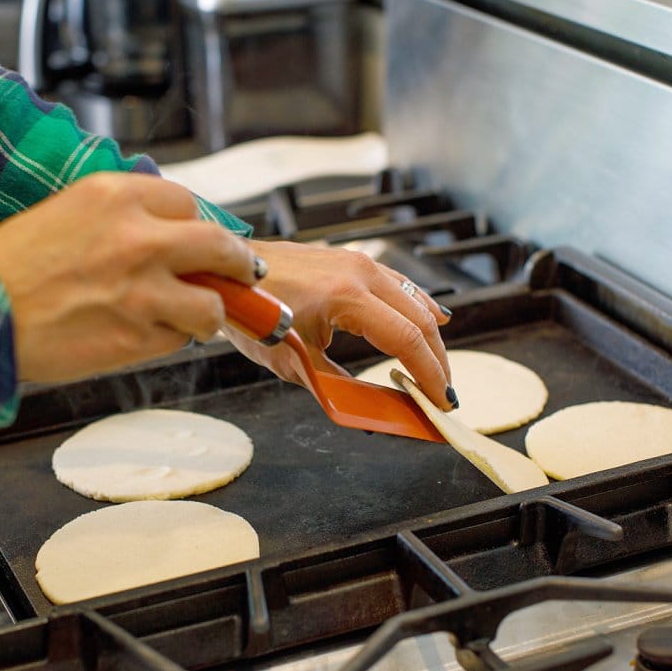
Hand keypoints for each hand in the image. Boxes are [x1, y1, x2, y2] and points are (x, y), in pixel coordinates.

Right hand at [0, 173, 257, 382]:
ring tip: (189, 318)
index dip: (199, 226)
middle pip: (221, 247)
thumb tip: (171, 236)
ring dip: (206, 314)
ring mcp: (144, 290)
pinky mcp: (140, 335)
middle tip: (244, 276)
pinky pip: (177, 340)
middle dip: (238, 265)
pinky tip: (136, 335)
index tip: (205, 241)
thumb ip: (123, 219)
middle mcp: (139, 237)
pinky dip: (167, 341)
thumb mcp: (67, 213)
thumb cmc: (12, 268)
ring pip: (211, 305)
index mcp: (116, 196)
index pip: (188, 204)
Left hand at [224, 240, 456, 409]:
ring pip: (414, 300)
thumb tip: (370, 409)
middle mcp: (360, 273)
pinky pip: (399, 285)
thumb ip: (335, 385)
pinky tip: (432, 320)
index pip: (408, 339)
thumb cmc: (252, 312)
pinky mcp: (353, 261)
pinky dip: (418, 307)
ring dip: (430, 336)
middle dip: (437, 360)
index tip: (441, 401)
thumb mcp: (292, 360)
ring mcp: (358, 262)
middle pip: (420, 320)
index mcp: (346, 297)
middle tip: (443, 393)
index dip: (430, 374)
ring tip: (437, 368)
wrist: (229, 273)